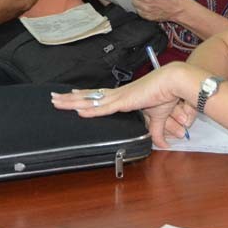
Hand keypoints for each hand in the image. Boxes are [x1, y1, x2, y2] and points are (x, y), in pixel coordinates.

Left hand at [50, 62, 194, 146]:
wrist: (173, 83)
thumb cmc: (166, 95)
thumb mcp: (159, 118)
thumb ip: (157, 131)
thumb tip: (163, 144)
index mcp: (124, 96)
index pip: (100, 96)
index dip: (85, 96)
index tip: (73, 94)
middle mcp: (118, 95)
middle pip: (89, 96)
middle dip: (71, 98)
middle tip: (54, 98)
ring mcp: (119, 97)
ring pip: (90, 100)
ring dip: (72, 102)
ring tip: (56, 101)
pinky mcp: (124, 101)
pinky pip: (103, 108)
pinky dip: (90, 110)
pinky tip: (78, 112)